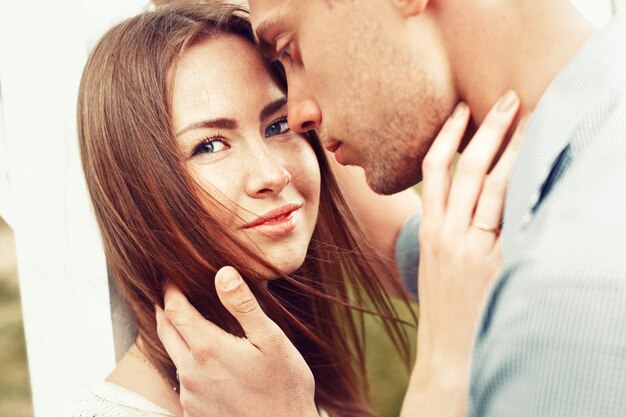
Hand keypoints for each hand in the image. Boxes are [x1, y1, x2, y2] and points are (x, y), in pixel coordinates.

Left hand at [156, 266, 318, 416]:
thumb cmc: (284, 388)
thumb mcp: (271, 339)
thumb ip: (243, 305)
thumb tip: (223, 273)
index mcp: (208, 349)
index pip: (175, 310)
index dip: (170, 289)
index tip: (169, 276)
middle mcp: (191, 373)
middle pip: (165, 331)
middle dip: (165, 309)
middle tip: (169, 293)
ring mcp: (190, 396)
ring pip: (174, 356)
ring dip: (177, 336)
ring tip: (190, 323)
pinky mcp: (194, 413)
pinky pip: (183, 380)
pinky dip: (188, 362)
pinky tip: (206, 360)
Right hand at [401, 92, 527, 415]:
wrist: (447, 355)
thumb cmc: (445, 307)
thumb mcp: (434, 264)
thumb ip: (448, 229)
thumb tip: (471, 201)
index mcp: (429, 231)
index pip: (433, 170)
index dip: (447, 136)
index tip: (461, 109)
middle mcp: (447, 234)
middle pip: (467, 169)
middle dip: (489, 129)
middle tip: (509, 98)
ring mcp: (472, 248)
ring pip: (494, 186)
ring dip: (515, 150)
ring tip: (533, 121)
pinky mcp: (496, 264)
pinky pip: (514, 218)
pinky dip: (529, 190)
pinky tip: (545, 169)